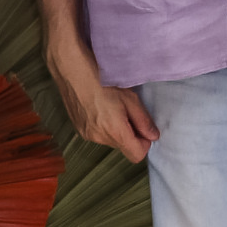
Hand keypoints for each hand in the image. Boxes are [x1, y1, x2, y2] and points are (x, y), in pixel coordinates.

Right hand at [48, 41, 156, 160]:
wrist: (73, 71)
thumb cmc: (103, 80)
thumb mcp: (130, 98)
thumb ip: (143, 120)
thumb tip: (153, 136)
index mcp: (115, 131)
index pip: (136, 155)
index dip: (144, 143)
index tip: (142, 128)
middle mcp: (100, 138)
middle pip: (123, 147)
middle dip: (129, 134)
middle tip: (127, 112)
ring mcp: (87, 134)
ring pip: (110, 141)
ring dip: (115, 130)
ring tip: (111, 108)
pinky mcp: (79, 129)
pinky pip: (97, 135)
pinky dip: (102, 126)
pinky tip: (99, 108)